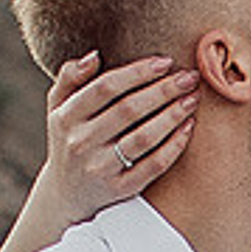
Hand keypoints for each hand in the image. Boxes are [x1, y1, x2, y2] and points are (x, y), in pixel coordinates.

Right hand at [44, 50, 198, 214]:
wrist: (66, 195)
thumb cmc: (70, 139)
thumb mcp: (57, 108)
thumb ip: (70, 78)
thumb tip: (94, 56)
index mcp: (66, 117)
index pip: (105, 87)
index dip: (137, 72)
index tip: (165, 62)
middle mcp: (81, 142)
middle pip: (128, 110)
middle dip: (163, 90)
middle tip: (189, 77)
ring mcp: (100, 168)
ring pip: (143, 138)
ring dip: (172, 115)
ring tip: (192, 99)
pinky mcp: (120, 189)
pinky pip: (153, 165)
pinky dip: (174, 146)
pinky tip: (188, 128)